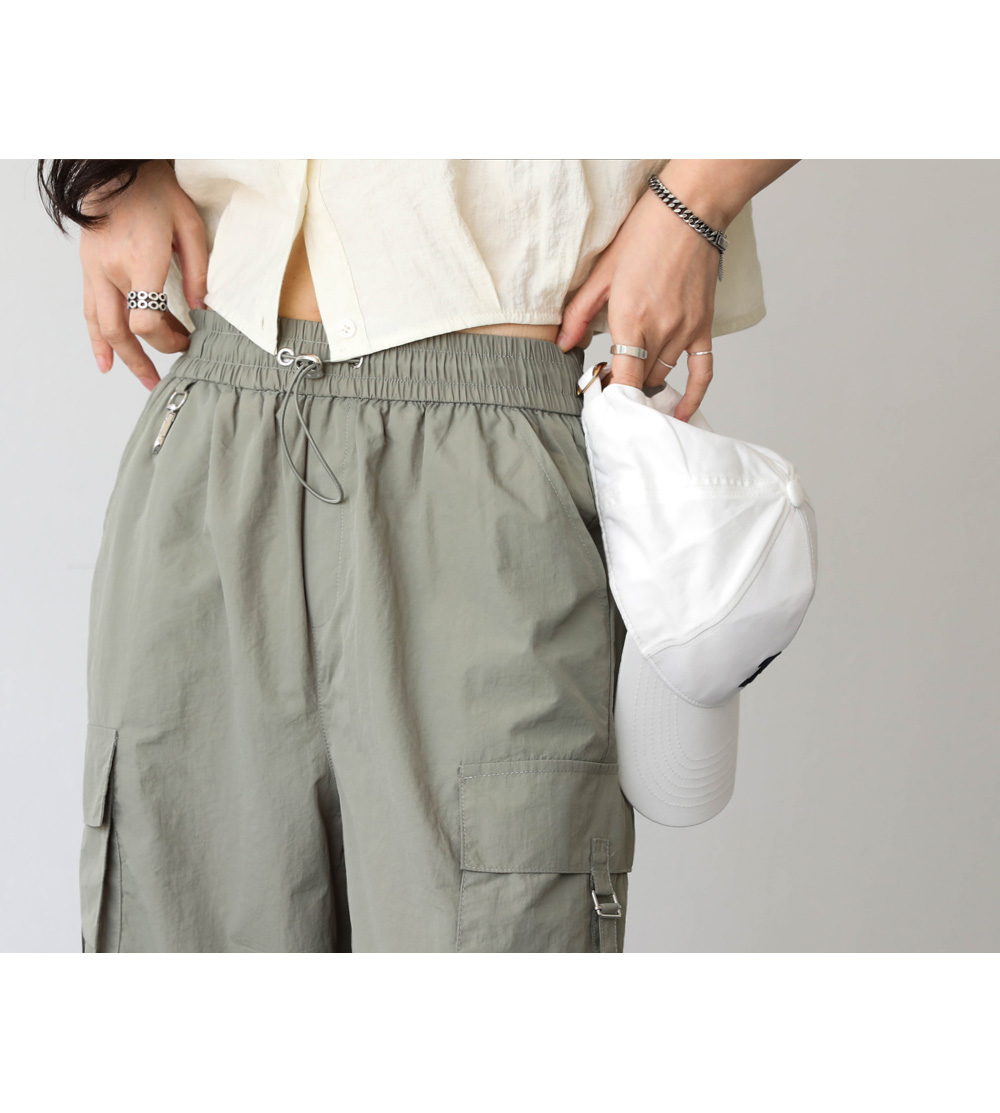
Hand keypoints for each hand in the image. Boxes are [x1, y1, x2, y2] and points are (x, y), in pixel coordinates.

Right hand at [79, 160, 207, 390]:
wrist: (116, 167)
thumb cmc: (156, 191)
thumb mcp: (190, 224)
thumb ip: (199, 270)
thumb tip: (204, 309)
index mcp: (141, 260)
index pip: (147, 320)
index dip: (167, 339)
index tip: (188, 339)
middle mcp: (113, 269)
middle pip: (125, 331)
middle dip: (145, 359)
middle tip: (162, 380)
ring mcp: (96, 270)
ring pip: (104, 326)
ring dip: (123, 357)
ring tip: (142, 379)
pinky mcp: (88, 268)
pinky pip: (89, 311)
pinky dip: (96, 339)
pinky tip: (105, 363)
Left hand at [556, 185, 720, 421]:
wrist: (690, 211)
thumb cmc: (645, 235)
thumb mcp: (601, 272)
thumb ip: (579, 313)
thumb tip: (563, 345)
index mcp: (631, 319)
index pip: (623, 379)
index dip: (610, 397)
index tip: (598, 401)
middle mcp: (661, 331)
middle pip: (640, 381)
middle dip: (622, 388)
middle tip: (608, 385)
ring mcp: (685, 331)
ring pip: (663, 376)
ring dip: (646, 384)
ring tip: (632, 383)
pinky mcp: (704, 327)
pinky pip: (703, 372)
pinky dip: (693, 396)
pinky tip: (680, 413)